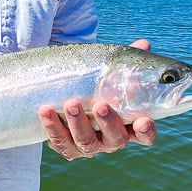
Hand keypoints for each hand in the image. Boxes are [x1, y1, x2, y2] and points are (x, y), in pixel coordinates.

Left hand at [39, 38, 156, 160]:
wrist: (65, 95)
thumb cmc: (96, 85)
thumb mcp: (110, 73)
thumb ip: (127, 62)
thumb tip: (144, 44)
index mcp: (127, 125)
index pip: (144, 135)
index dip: (146, 131)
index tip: (143, 121)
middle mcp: (110, 140)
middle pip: (115, 139)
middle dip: (108, 123)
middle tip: (101, 105)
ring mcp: (88, 146)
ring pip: (86, 141)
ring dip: (78, 123)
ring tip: (71, 103)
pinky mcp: (66, 146)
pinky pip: (59, 141)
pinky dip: (52, 126)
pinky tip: (46, 111)